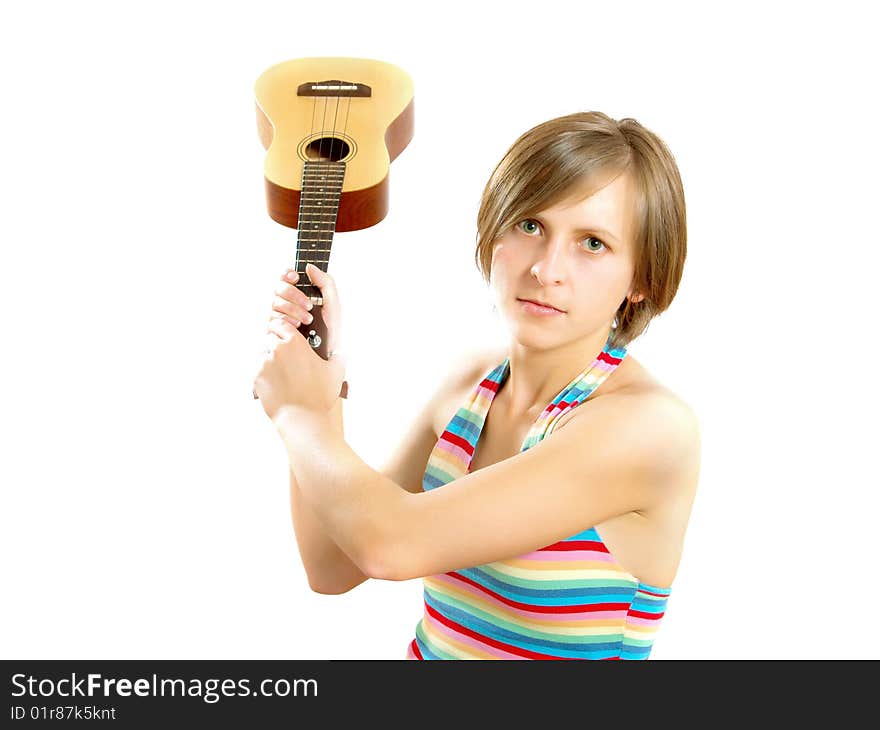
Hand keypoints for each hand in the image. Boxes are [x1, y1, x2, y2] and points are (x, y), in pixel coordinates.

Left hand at [253, 263, 345, 422]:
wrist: (303, 419)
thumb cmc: (320, 395)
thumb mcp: (336, 371)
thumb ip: (338, 356)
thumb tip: (340, 353)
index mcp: (294, 343)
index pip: (281, 324)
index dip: (284, 329)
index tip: (287, 335)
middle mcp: (276, 350)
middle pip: (269, 336)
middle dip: (275, 342)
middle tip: (285, 353)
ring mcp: (264, 364)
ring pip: (262, 352)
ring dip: (269, 357)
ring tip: (280, 370)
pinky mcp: (256, 378)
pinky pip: (258, 369)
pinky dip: (264, 373)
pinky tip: (275, 383)